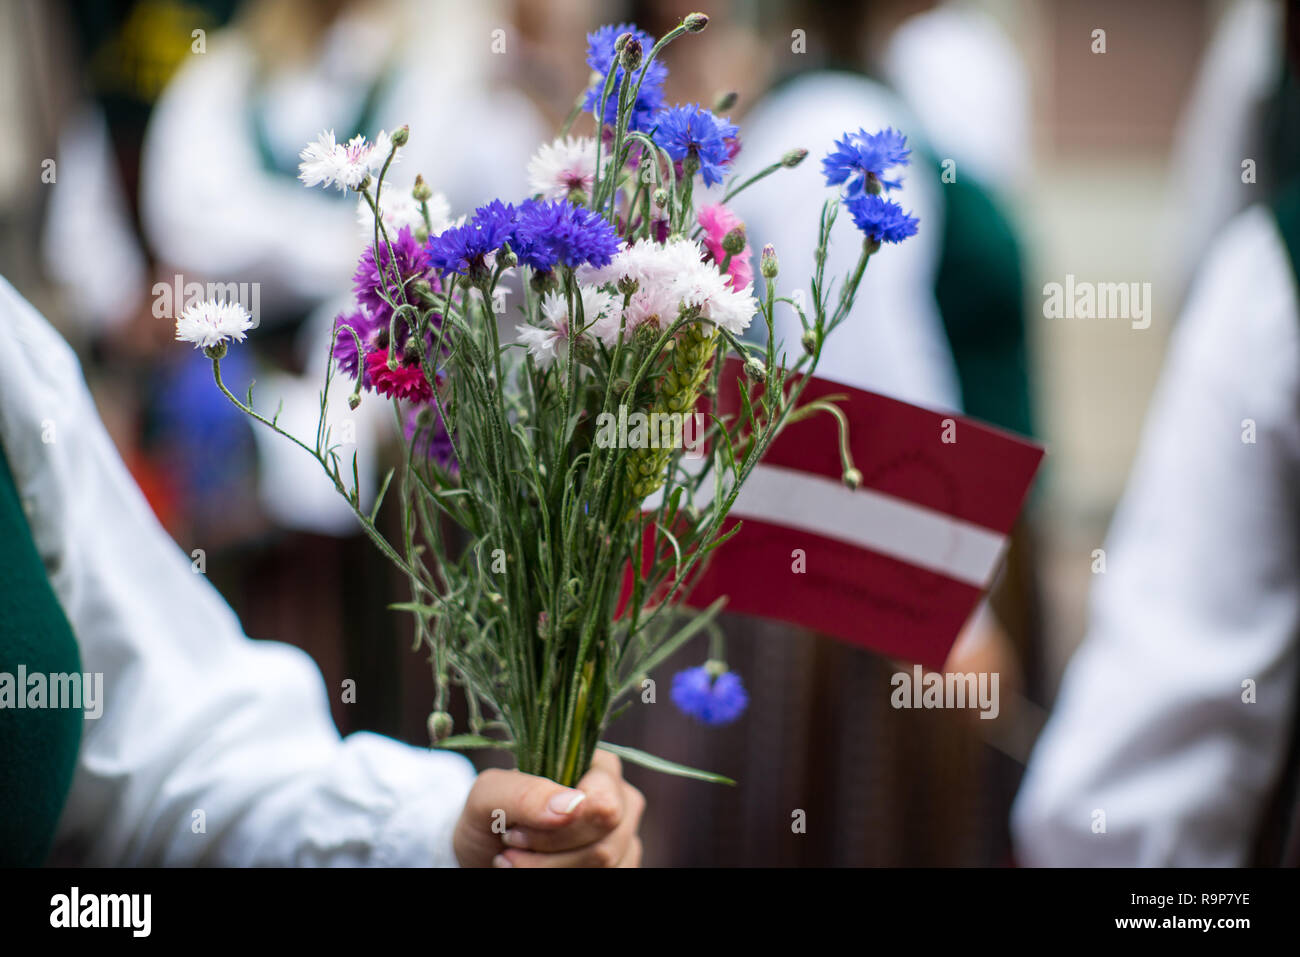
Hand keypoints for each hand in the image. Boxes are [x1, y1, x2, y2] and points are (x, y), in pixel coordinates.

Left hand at [453, 750, 644, 866]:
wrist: (487, 850)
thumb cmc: (490, 815)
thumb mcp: (489, 795)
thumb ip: (525, 792)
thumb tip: (572, 805)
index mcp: (599, 766)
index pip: (603, 804)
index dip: (559, 830)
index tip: (514, 833)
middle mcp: (622, 799)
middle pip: (605, 844)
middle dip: (548, 856)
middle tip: (510, 848)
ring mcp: (626, 836)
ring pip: (606, 867)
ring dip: (551, 872)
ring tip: (514, 862)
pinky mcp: (622, 864)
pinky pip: (611, 880)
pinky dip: (564, 880)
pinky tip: (539, 873)